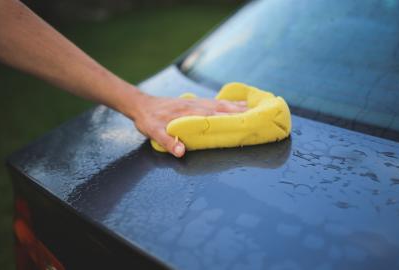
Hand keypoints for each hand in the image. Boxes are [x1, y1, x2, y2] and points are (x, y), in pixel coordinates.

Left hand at [130, 93, 247, 157]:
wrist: (141, 104)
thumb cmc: (148, 119)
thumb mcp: (153, 131)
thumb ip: (167, 141)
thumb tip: (181, 152)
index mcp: (188, 113)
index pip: (213, 116)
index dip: (229, 118)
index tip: (244, 121)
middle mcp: (195, 105)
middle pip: (221, 108)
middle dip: (239, 111)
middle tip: (257, 115)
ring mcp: (196, 102)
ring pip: (220, 103)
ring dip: (237, 106)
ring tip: (253, 108)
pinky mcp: (195, 102)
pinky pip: (215, 101)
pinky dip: (228, 102)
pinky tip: (236, 104)